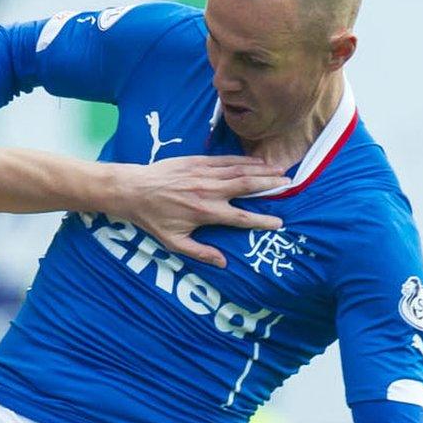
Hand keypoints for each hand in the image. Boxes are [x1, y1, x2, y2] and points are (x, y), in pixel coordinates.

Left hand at [106, 156, 288, 267]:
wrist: (132, 189)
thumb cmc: (152, 218)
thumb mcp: (173, 241)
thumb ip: (200, 252)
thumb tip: (223, 262)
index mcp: (205, 212)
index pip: (241, 218)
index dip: (262, 221)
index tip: (278, 222)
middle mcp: (208, 191)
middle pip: (247, 186)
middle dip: (270, 185)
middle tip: (289, 185)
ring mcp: (203, 174)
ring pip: (239, 170)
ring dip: (261, 170)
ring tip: (281, 171)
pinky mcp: (197, 161)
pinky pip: (225, 160)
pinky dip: (243, 160)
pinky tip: (256, 161)